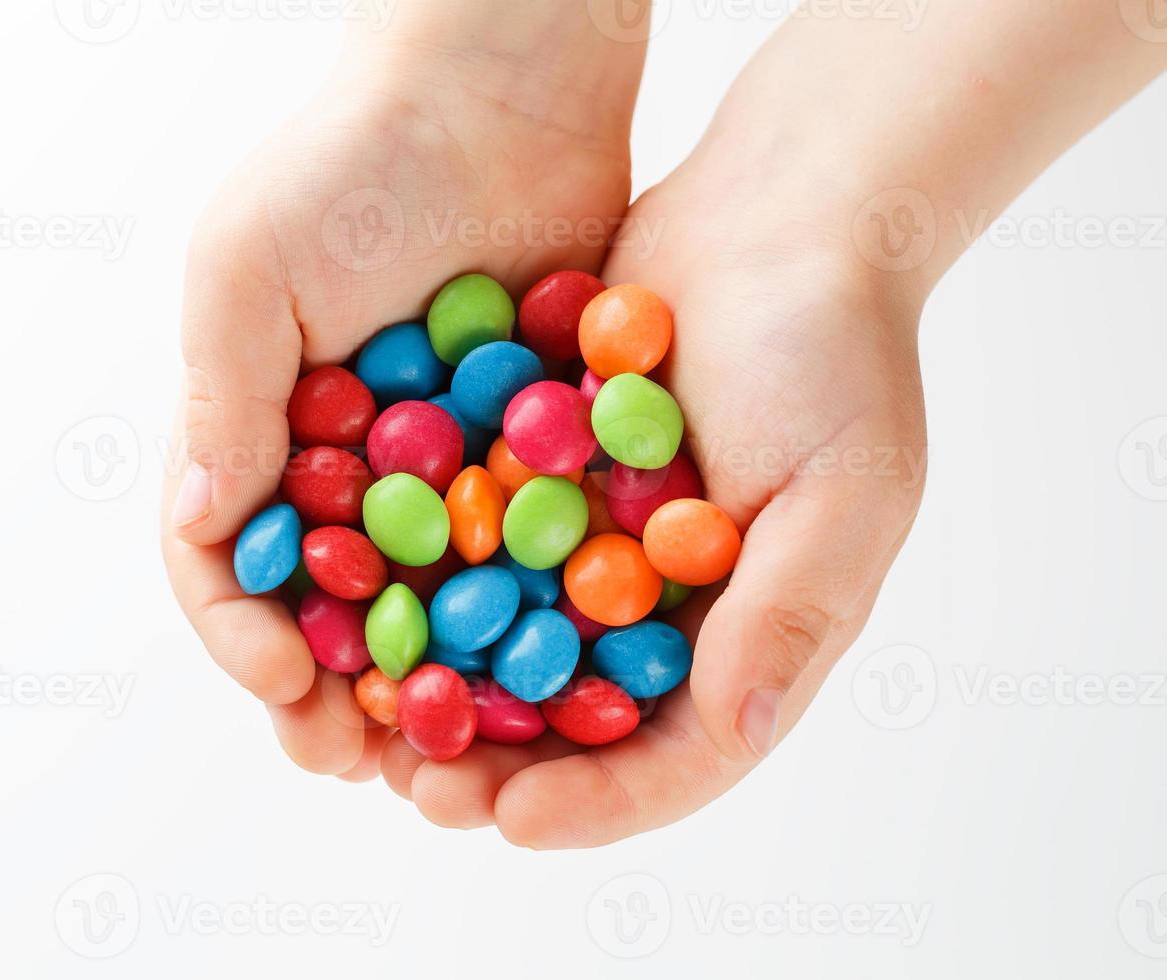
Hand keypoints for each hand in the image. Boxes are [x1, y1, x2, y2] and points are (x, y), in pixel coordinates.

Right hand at [160, 13, 644, 780]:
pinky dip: (515, 619)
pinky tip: (536, 675)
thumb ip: (222, 398)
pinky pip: (512, 556)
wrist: (502, 85)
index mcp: (257, 426)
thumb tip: (204, 526)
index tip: (285, 684)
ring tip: (443, 754)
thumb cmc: (354, 158)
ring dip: (424, 686)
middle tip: (357, 762)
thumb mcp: (250, 268)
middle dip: (332, 693)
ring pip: (420, 605)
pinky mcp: (519, 453)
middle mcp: (339, 460)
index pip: (226, 559)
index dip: (243, 635)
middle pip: (324, 608)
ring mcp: (432, 465)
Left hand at [384, 140, 928, 845]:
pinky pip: (472, 555)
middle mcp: (662, 610)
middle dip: (497, 767)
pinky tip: (353, 608)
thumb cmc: (834, 350)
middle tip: (419, 794)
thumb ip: (790, 610)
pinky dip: (421, 587)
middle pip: (574, 724)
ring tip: (366, 731)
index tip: (515, 821)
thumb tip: (739, 729)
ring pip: (507, 652)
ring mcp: (592, 549)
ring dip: (441, 695)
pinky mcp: (535, 485)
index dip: (600, 799)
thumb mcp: (845, 487)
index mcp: (744, 635)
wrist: (774, 217)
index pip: (678, 756)